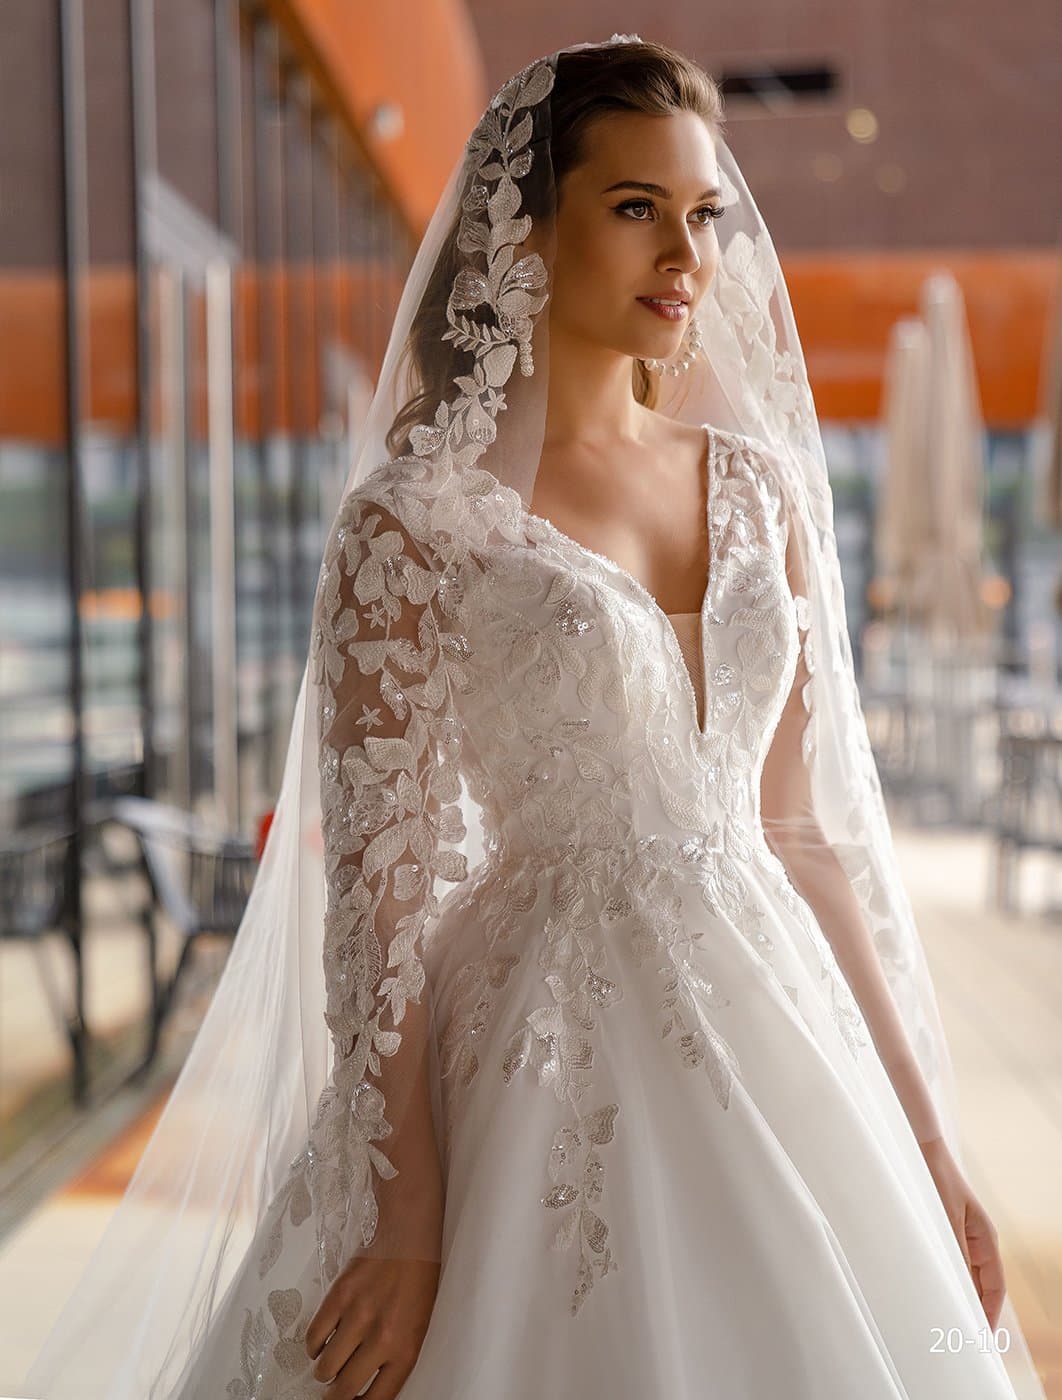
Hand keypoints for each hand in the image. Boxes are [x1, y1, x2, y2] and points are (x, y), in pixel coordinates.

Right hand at [305, 1254, 440, 1398]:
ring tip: (334, 1358)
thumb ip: (394, 1360)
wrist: (408, 1236)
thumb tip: (365, 1386)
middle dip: (335, 1395)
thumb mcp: (417, 1328)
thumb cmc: (417, 1281)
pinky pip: (314, 1337)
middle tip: (335, 1389)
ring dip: (326, 1369)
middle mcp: (381, 1338)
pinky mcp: (338, 1297)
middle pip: (342, 1390)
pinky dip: (315, 1344)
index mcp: (406, 1350)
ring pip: (324, 1368)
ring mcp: (357, 1317)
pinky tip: (325, 1338)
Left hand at [918, 1135, 1006, 1329]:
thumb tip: (962, 1289)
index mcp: (986, 1240)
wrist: (921, 1151)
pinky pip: (949, 1263)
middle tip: (958, 1336)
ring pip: (963, 1276)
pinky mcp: (944, 1233)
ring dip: (956, 1295)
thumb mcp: (947, 1220)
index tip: (980, 1337)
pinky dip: (944, 1279)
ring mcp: (961, 1238)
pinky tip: (931, 1291)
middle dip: (972, 1310)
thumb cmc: (936, 1180)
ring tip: (944, 1320)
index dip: (988, 1314)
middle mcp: (977, 1242)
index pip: (994, 1288)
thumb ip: (956, 1254)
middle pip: (981, 1286)